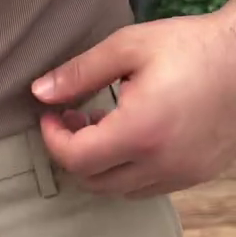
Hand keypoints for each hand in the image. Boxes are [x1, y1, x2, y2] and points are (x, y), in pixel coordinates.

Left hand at [31, 4, 235, 196]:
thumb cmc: (190, 46)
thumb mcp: (129, 46)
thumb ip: (80, 72)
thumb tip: (40, 93)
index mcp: (140, 132)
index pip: (76, 159)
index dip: (53, 138)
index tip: (51, 113)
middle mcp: (161, 164)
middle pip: (94, 182)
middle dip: (73, 151)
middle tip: (72, 116)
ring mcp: (182, 175)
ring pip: (120, 190)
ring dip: (100, 164)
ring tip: (100, 123)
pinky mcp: (196, 174)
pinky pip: (148, 187)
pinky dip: (128, 170)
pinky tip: (130, 135)